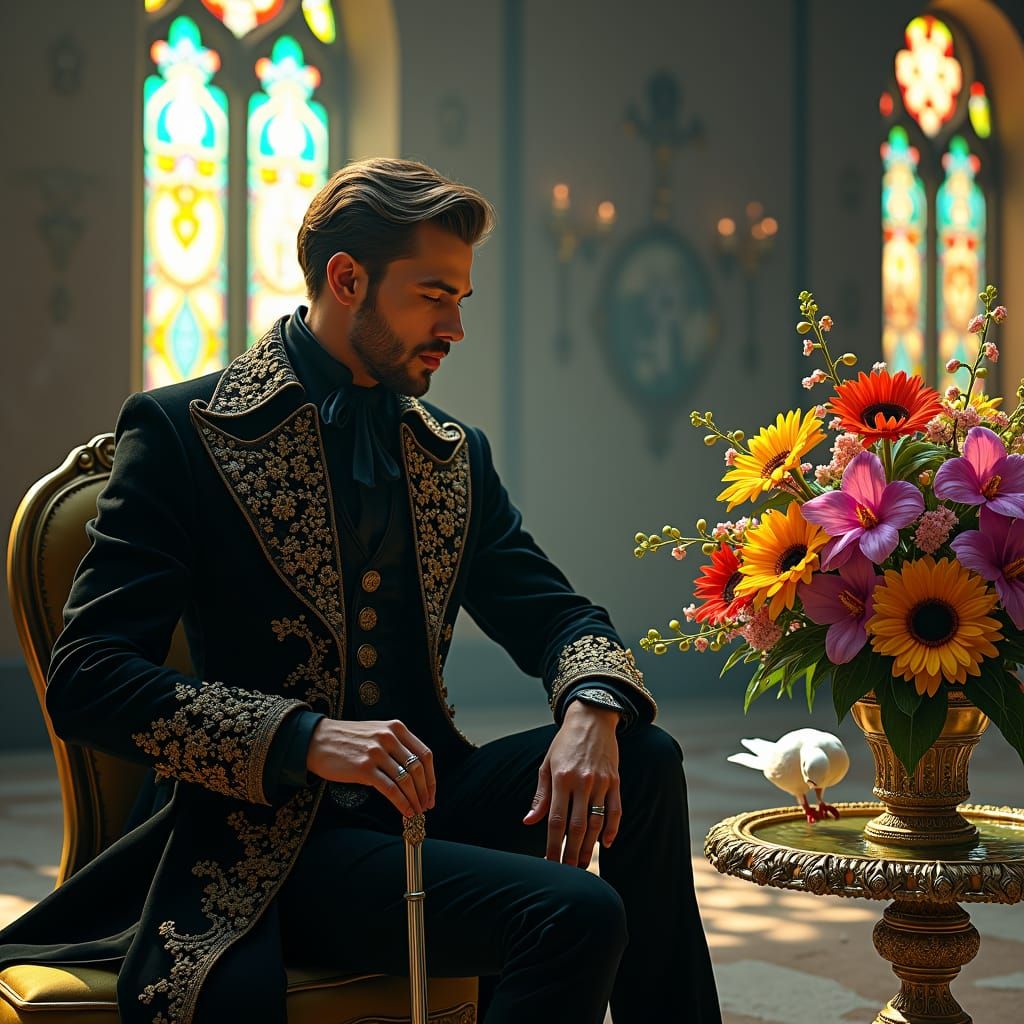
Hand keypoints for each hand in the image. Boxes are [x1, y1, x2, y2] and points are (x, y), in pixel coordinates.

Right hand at [306, 718, 434, 816]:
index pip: (425, 754)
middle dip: (425, 791)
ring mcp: (376, 753)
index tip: (431, 793)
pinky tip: (405, 812)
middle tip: (426, 806)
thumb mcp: (376, 732)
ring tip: (416, 811)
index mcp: (396, 728)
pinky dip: (401, 803)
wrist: (317, 740)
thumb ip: (396, 745)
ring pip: (406, 780)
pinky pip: (390, 789)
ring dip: (414, 800)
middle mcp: (389, 738)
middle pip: (418, 769)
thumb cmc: (348, 739)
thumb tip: (415, 774)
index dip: (431, 777)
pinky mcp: (364, 768)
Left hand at [523, 701, 621, 866]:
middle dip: (571, 853)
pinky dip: (612, 829)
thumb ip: (541, 795)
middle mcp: (582, 781)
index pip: (556, 820)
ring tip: (582, 865)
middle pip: (577, 826)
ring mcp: (602, 781)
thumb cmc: (564, 743)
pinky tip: (605, 844)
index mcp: (561, 778)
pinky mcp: (616, 780)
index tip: (548, 863)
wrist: (592, 718)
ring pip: (597, 822)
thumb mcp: (547, 764)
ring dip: (590, 847)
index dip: (552, 844)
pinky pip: (616, 810)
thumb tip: (529, 821)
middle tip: (567, 873)